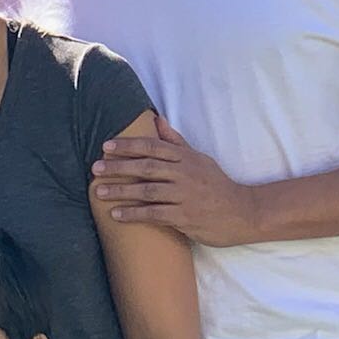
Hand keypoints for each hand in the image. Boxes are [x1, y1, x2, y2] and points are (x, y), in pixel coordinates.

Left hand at [93, 129, 260, 245]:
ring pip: (147, 190)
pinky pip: (154, 214)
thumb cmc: (217, 185)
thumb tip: (156, 120)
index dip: (129, 145)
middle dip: (119, 166)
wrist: (242, 213)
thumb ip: (176, 141)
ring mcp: (184, 196)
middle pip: (146, 167)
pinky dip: (133, 214)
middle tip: (95, 167)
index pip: (153, 147)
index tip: (106, 146)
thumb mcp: (199, 159)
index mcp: (186, 158)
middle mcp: (184, 174)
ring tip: (98, 191)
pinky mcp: (185, 217)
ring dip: (120, 191)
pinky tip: (115, 214)